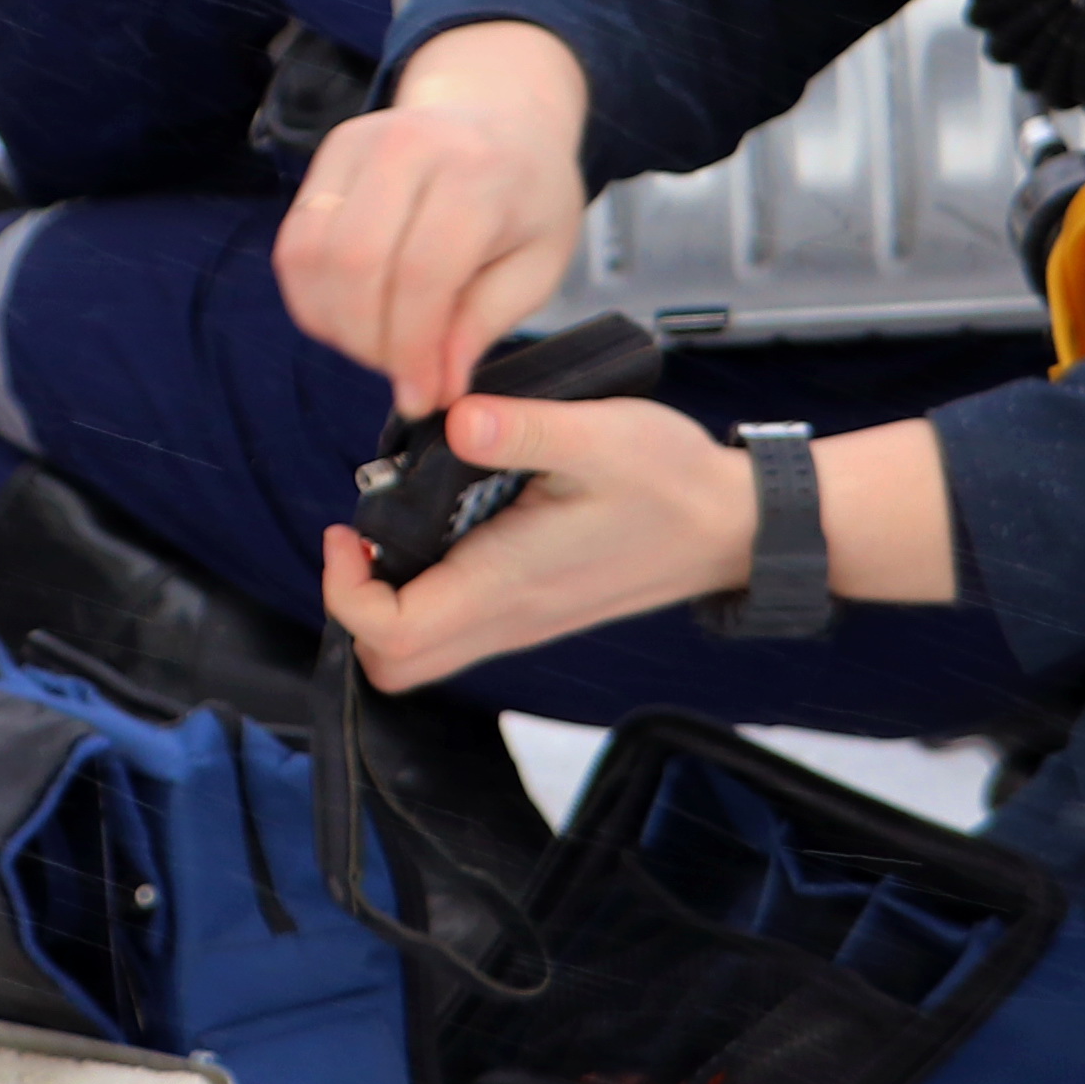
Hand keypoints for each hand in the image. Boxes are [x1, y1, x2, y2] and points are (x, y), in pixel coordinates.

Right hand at [276, 20, 593, 412]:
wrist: (503, 114)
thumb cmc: (528, 196)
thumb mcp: (537, 266)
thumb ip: (482, 324)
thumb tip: (436, 386)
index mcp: (478, 173)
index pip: (423, 274)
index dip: (414, 349)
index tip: (423, 396)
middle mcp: (411, 146)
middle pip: (354, 264)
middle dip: (369, 341)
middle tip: (402, 373)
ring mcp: (359, 143)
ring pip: (310, 256)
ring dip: (335, 324)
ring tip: (379, 345)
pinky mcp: (328, 155)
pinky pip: (294, 244)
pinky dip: (312, 298)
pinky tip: (353, 317)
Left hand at [317, 405, 959, 688]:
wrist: (738, 526)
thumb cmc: (674, 482)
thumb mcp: (598, 436)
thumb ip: (521, 429)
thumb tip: (453, 419)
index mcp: (508, 584)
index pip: (390, 635)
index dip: (346, 589)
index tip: (350, 528)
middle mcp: (510, 617)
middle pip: (395, 663)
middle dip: (357, 606)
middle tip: (365, 534)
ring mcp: (524, 621)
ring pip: (425, 651)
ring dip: (391, 600)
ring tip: (402, 523)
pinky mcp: (536, 610)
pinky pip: (460, 629)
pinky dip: (429, 594)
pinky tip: (449, 527)